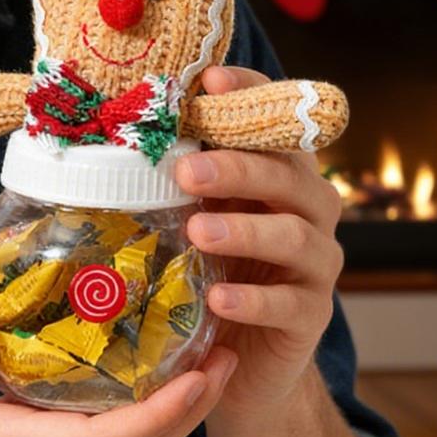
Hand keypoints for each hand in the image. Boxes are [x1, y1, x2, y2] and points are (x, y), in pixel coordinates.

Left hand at [176, 66, 344, 413]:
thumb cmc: (214, 270)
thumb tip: (122, 129)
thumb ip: (182, 178)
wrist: (243, 356)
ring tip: (199, 232)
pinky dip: (253, 299)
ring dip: (246, 231)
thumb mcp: (196, 215)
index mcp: (279, 176)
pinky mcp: (311, 316)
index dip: (251, 95)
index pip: (275, 124)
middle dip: (238, 167)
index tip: (211, 80)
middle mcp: (308, 211)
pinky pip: (289, 304)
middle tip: (186, 170)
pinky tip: (218, 297)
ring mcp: (315, 265)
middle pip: (288, 176)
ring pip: (295, 236)